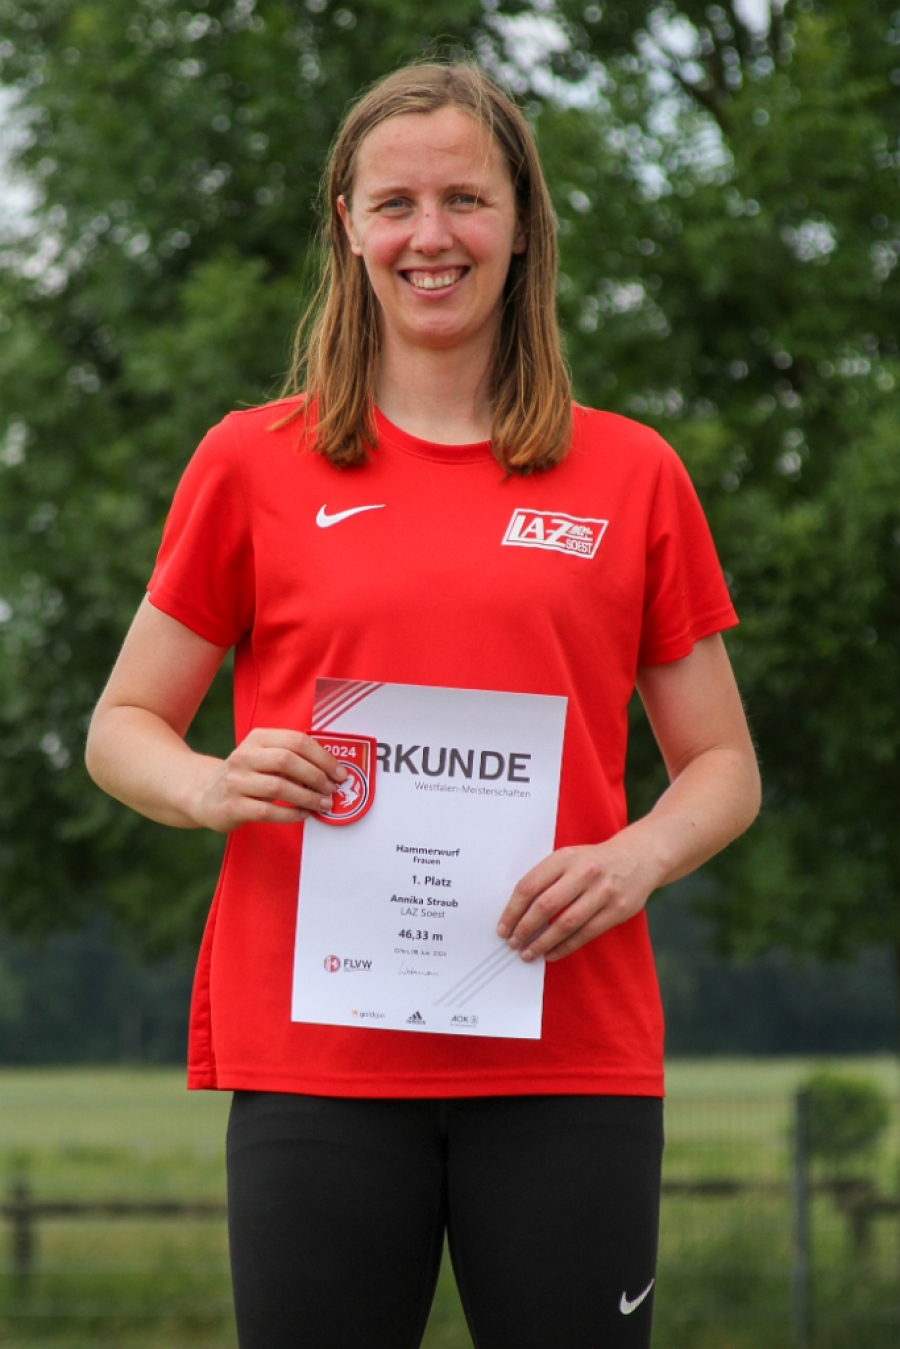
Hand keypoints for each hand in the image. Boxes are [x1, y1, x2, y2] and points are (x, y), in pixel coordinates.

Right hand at [189, 729, 348, 832]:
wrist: (204, 794)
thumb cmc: (246, 775)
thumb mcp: (263, 756)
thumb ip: (291, 758)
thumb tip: (331, 771)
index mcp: (257, 739)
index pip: (296, 741)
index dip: (322, 757)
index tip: (339, 772)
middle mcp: (244, 756)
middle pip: (287, 761)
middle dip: (316, 777)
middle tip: (332, 790)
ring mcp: (236, 781)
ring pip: (278, 787)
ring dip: (307, 798)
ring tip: (322, 804)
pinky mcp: (232, 806)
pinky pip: (267, 811)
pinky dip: (290, 814)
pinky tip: (303, 815)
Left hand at [496, 831, 659, 962]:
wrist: (638, 858)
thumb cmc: (593, 861)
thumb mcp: (569, 858)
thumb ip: (546, 878)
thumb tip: (516, 912)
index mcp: (565, 857)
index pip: (530, 885)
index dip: (512, 910)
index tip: (503, 927)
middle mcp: (584, 872)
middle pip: (545, 906)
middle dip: (525, 928)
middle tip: (513, 943)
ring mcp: (603, 892)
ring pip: (566, 924)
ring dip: (543, 943)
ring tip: (529, 953)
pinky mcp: (617, 910)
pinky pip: (586, 934)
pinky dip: (565, 947)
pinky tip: (552, 953)